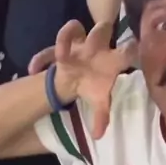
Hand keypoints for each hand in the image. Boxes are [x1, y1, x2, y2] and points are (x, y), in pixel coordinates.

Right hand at [29, 21, 136, 138]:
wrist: (78, 79)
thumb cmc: (94, 87)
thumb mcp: (99, 101)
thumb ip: (101, 115)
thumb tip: (97, 136)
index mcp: (113, 60)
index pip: (127, 50)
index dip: (130, 49)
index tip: (131, 49)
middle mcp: (99, 46)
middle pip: (102, 29)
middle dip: (99, 32)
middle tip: (92, 45)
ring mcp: (80, 42)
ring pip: (74, 29)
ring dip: (66, 38)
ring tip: (59, 56)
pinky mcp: (63, 45)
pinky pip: (52, 44)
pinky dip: (42, 57)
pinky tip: (34, 69)